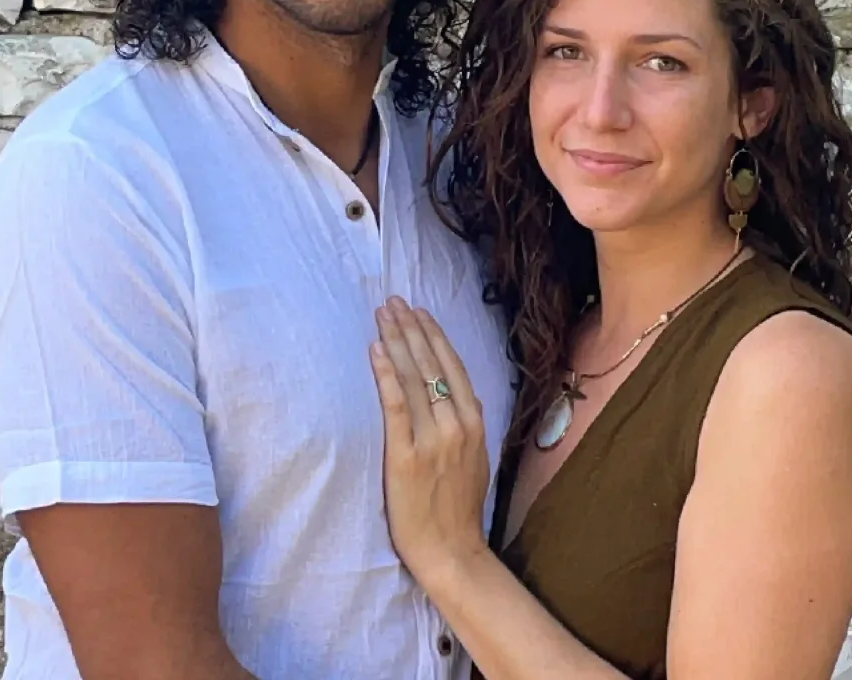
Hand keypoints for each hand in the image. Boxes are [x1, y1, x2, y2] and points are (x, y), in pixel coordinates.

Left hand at [370, 296, 489, 589]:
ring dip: (396, 341)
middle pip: (431, 364)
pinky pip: (395, 406)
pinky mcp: (406, 456)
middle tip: (394, 301)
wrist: (451, 551)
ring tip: (382, 314)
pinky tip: (376, 350)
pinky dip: (386, 375)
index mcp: (473, 422)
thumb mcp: (475, 458)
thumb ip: (466, 425)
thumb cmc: (458, 508)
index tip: (418, 311)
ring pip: (414, 378)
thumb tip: (458, 396)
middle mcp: (455, 424)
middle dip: (410, 328)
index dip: (433, 335)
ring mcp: (431, 439)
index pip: (450, 366)